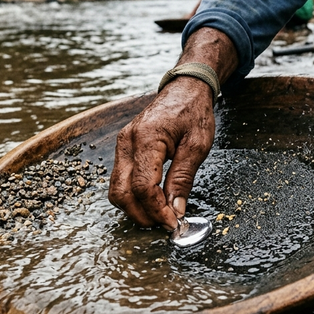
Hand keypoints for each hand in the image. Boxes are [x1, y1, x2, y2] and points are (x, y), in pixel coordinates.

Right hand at [108, 77, 214, 229]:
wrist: (185, 89)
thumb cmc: (193, 113)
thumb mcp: (197, 147)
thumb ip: (183, 179)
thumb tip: (175, 210)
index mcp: (146, 139)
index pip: (142, 186)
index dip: (156, 210)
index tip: (173, 223)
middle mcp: (127, 143)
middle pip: (121, 193)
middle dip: (142, 214)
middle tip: (166, 223)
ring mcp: (122, 145)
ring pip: (116, 189)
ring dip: (136, 207)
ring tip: (160, 214)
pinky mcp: (124, 149)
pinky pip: (120, 179)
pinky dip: (133, 195)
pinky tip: (153, 200)